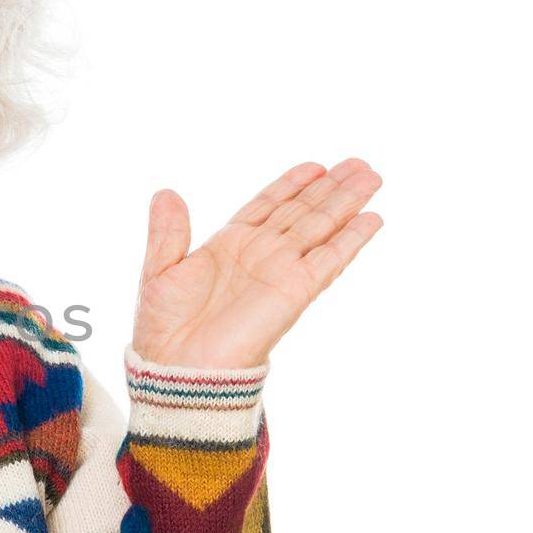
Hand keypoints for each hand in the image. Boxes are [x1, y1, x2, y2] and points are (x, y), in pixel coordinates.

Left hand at [131, 157, 383, 368]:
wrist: (178, 368)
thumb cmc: (163, 329)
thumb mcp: (160, 270)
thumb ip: (167, 231)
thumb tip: (165, 192)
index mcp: (229, 245)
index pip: (268, 205)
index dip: (292, 185)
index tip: (315, 166)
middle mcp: (260, 254)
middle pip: (303, 211)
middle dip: (331, 187)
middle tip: (360, 164)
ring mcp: (280, 271)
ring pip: (320, 227)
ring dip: (346, 202)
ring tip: (372, 177)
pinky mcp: (295, 292)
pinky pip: (329, 260)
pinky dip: (350, 240)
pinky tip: (372, 219)